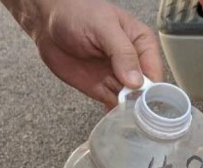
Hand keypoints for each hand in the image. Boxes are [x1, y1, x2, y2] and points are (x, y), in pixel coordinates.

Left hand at [4, 0, 164, 106]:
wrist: (47, 21)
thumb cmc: (77, 13)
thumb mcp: (103, 26)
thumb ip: (122, 52)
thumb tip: (136, 81)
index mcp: (142, 44)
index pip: (155, 71)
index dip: (152, 87)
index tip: (142, 99)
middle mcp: (134, 63)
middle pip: (146, 91)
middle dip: (140, 103)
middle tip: (131, 109)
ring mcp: (118, 78)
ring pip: (132, 101)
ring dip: (129, 111)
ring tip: (124, 117)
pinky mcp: (103, 89)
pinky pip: (115, 107)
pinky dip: (116, 115)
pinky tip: (115, 119)